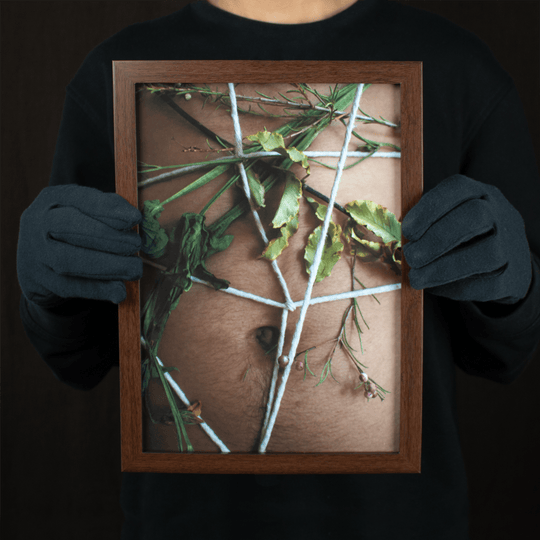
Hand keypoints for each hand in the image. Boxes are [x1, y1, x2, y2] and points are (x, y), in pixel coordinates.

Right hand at [17, 184, 142, 306]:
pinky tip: (119, 290)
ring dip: (107, 266)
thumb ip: (108, 210)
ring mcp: (36, 253)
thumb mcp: (84, 212)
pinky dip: (98, 289)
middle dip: (107, 236)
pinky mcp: (40, 281)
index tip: (135, 219)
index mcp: (53, 199)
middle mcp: (38, 223)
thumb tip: (133, 218)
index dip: (108, 209)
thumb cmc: (72, 230)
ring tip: (134, 269)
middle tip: (135, 244)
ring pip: (68, 260)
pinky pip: (70, 287)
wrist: (38, 260)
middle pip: (69, 227)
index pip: (80, 199)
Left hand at [402, 174, 531, 303]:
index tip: (408, 230)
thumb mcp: (448, 221)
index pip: (457, 187)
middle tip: (411, 256)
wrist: (507, 266)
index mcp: (479, 193)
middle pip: (475, 216)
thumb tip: (398, 241)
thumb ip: (425, 225)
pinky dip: (456, 287)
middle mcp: (501, 214)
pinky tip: (435, 287)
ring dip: (443, 268)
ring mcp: (511, 245)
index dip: (429, 207)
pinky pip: (487, 284)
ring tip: (416, 277)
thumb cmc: (464, 238)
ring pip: (485, 253)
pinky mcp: (513, 277)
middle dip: (436, 238)